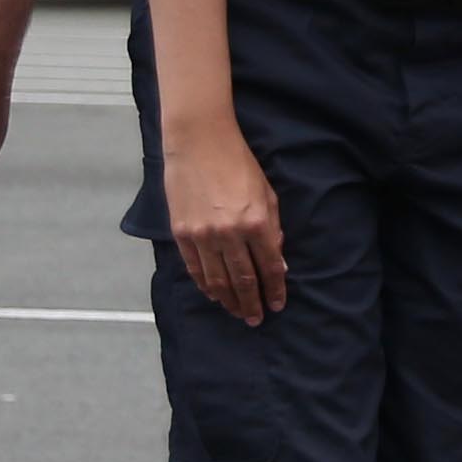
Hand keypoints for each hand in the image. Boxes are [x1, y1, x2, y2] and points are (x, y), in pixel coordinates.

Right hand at [165, 122, 286, 324]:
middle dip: (252, 303)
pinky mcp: (182, 233)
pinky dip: (205, 285)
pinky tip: (214, 295)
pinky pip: (195, 268)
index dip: (275, 289)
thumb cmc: (238, 164)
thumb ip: (274, 230)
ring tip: (237, 312)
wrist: (198, 142)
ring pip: (218, 280)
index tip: (277, 304)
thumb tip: (278, 263)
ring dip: (229, 300)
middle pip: (243, 280)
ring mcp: (203, 235)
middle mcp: (230, 233)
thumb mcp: (267, 194)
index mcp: (257, 222)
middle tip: (256, 318)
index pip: (270, 267)